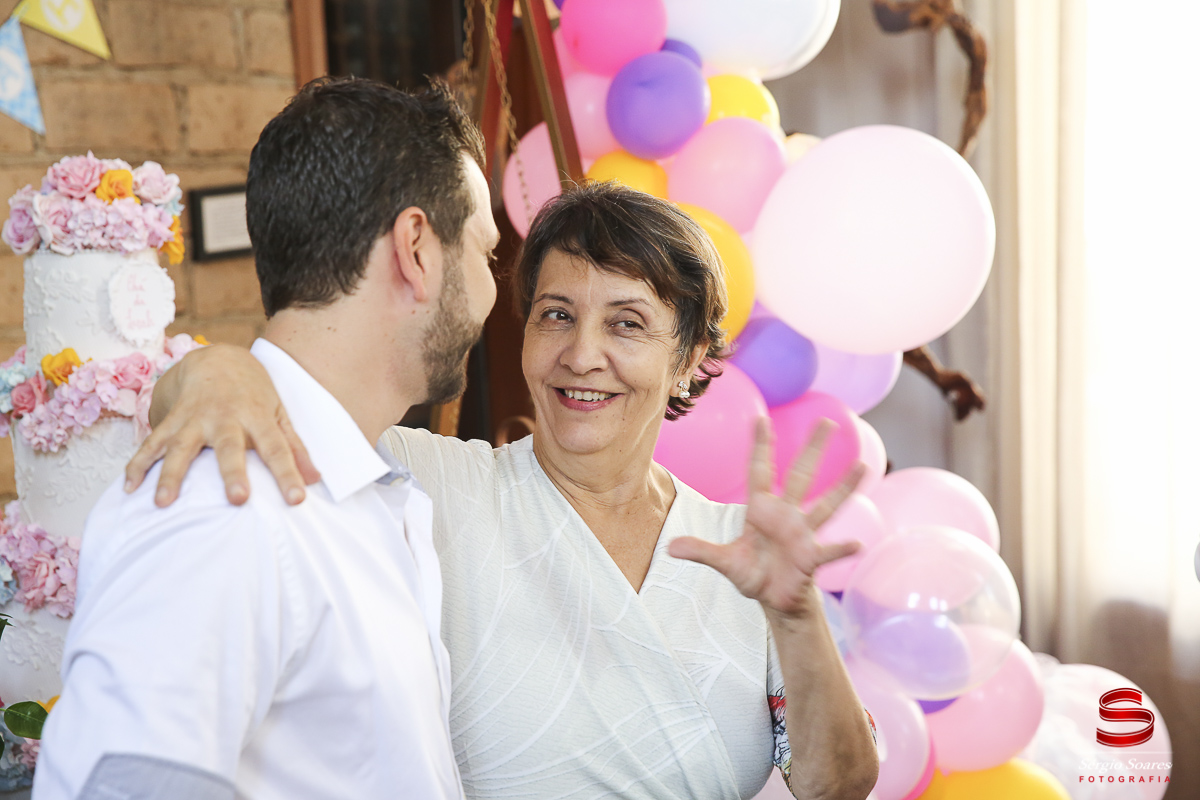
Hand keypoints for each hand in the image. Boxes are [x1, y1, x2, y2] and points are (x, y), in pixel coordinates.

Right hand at [124, 344, 319, 506]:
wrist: (218, 360)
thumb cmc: (254, 395)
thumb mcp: (279, 414)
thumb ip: (295, 447)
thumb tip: (316, 480)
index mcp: (257, 417)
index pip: (278, 448)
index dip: (288, 473)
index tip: (297, 499)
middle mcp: (225, 417)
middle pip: (229, 446)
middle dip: (232, 472)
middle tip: (237, 499)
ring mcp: (195, 418)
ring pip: (181, 446)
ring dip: (171, 474)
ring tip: (163, 503)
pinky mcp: (171, 420)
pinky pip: (151, 443)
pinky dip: (138, 464)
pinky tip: (128, 488)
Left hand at [668, 417, 864, 618]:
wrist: (775, 599)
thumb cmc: (752, 573)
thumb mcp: (724, 562)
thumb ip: (701, 552)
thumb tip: (670, 548)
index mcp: (761, 510)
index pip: (760, 471)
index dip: (760, 447)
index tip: (761, 418)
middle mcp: (786, 515)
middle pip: (801, 476)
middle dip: (813, 450)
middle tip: (828, 422)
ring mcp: (803, 534)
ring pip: (826, 505)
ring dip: (843, 487)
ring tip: (863, 466)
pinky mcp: (811, 558)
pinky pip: (828, 551)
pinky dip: (841, 548)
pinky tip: (857, 544)